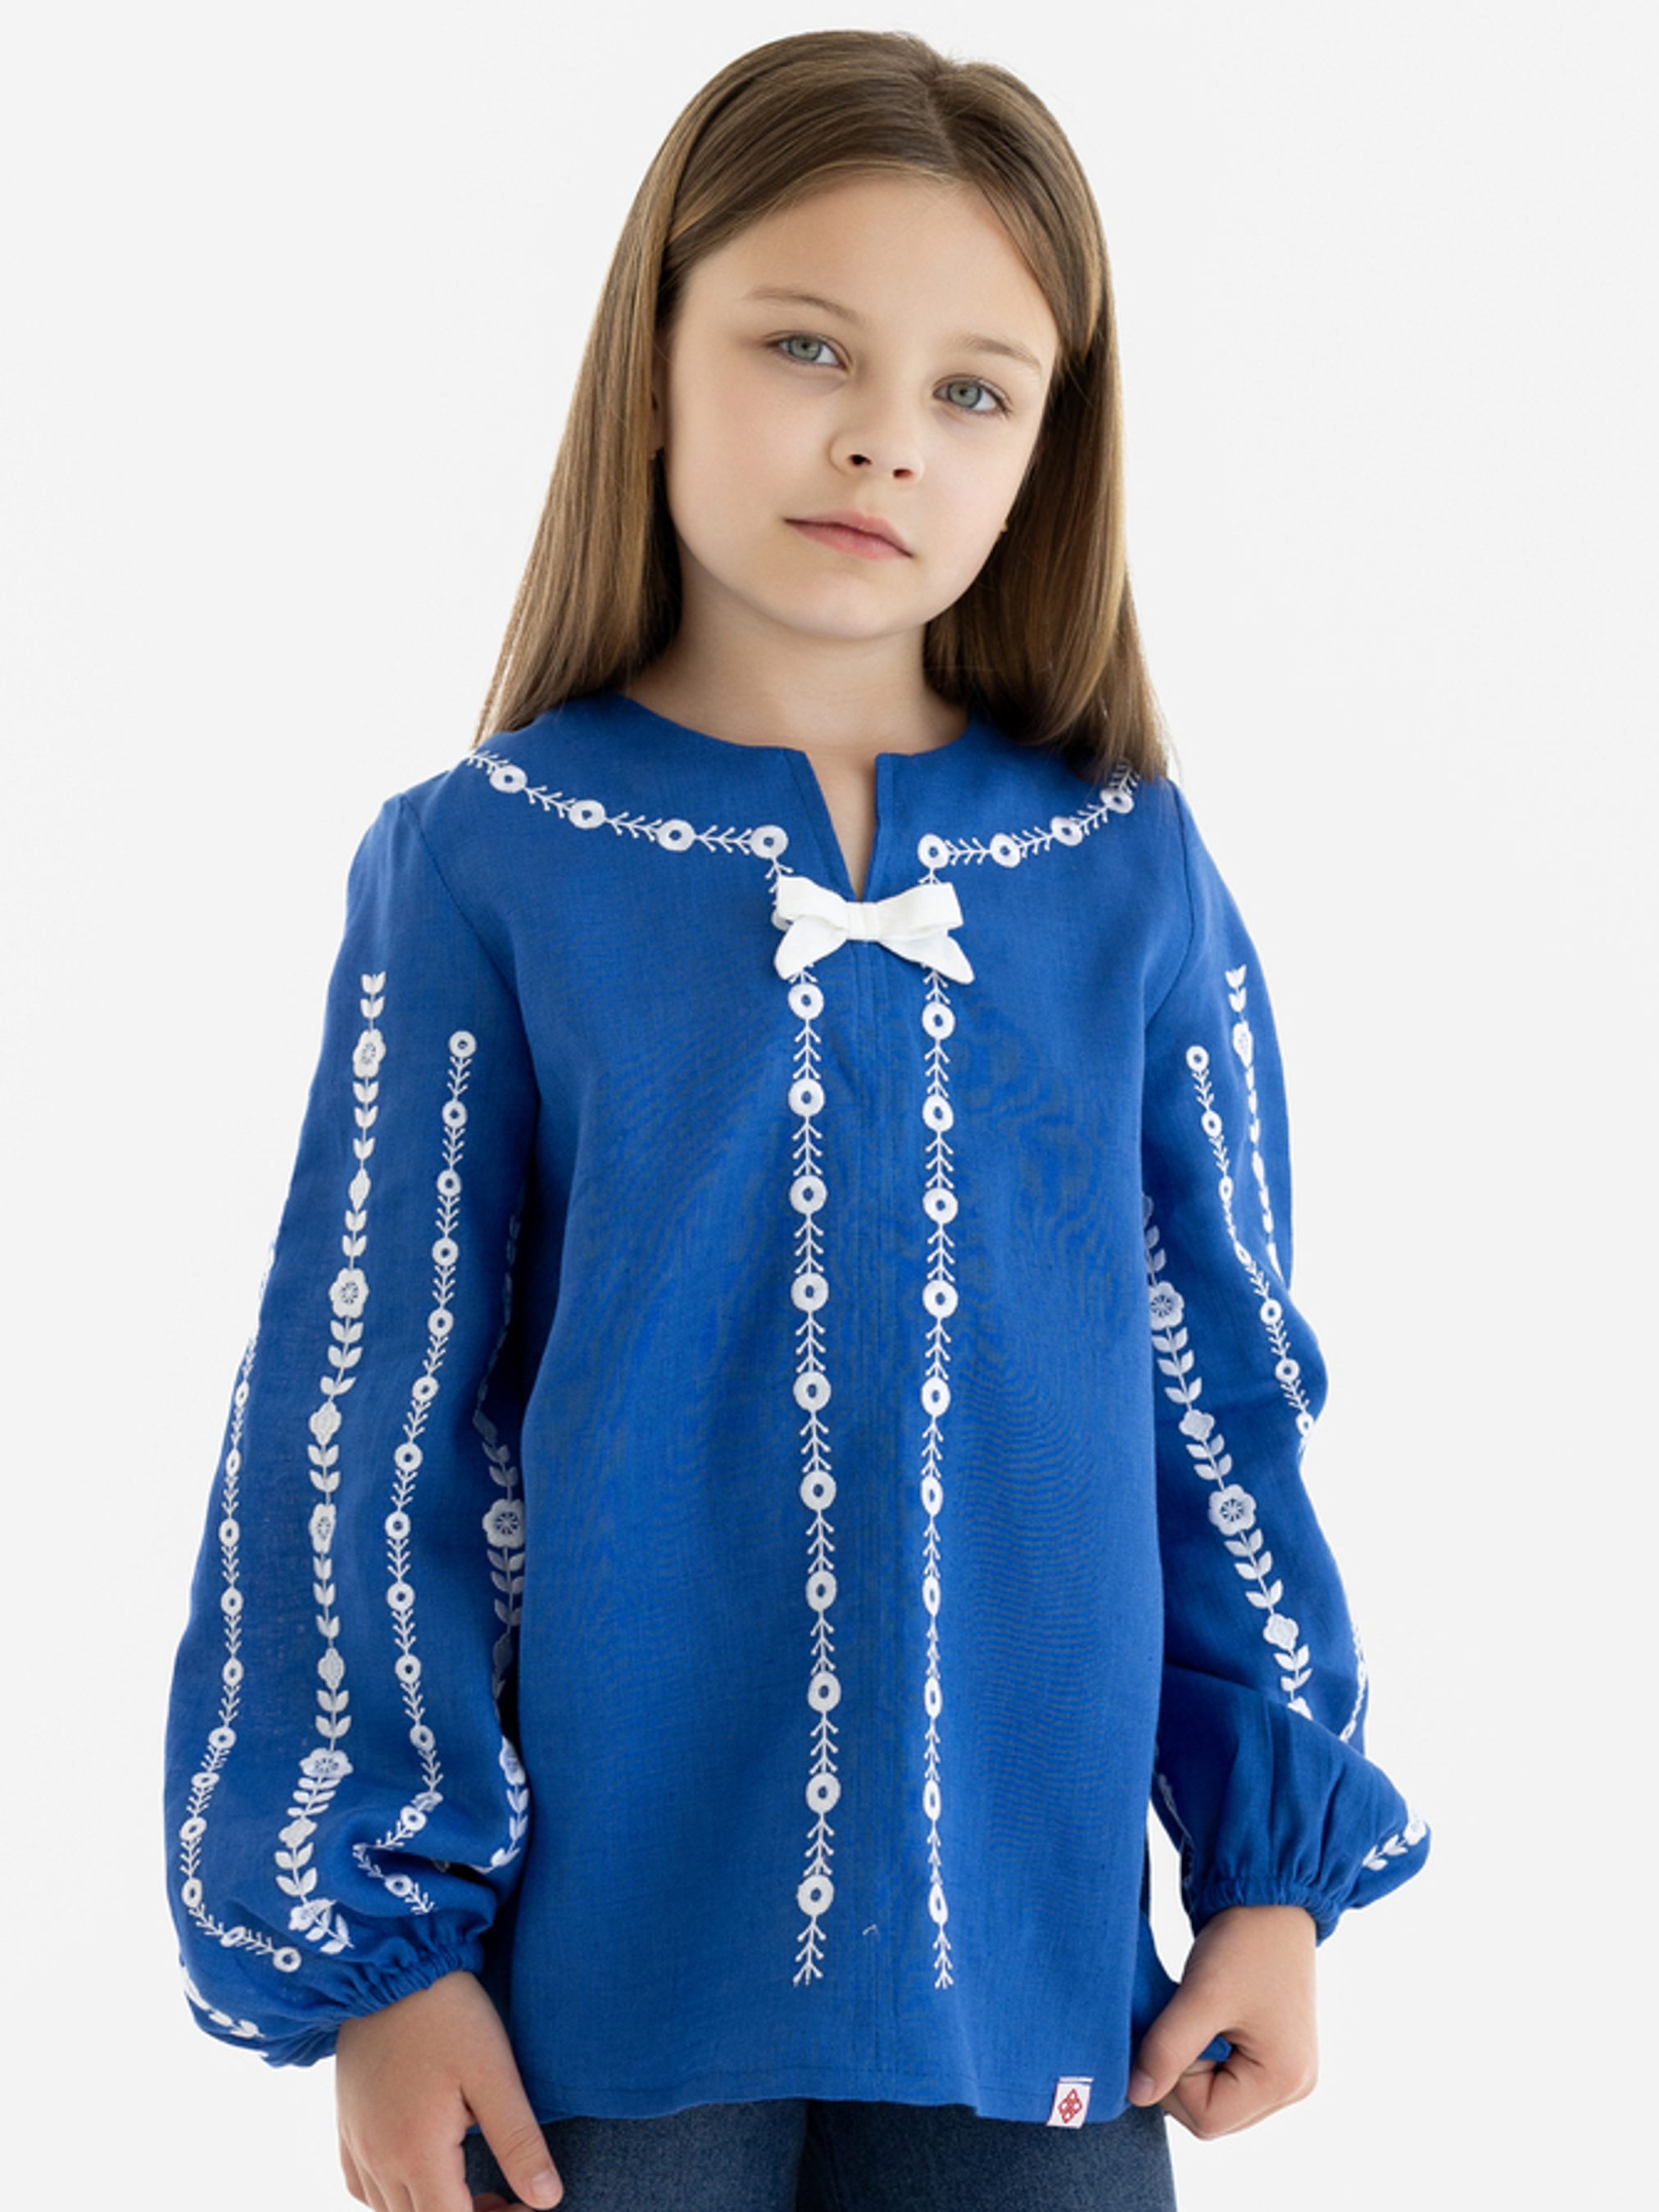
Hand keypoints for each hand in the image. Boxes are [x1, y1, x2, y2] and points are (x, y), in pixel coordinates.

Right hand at [336, 1968, 561, 2210]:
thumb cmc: (449, 2013)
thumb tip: (546, 2200)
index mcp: (416, 2152)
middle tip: (506, 2196)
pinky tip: (423, 2172)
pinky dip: (393, 2195)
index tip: (524, 2204)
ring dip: (431, 2210)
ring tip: (474, 2185)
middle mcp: (378, 2158)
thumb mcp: (494, 2073)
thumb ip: (519, 2141)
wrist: (390, 1965)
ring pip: (388, 2211)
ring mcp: (357, 2142)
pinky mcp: (346, 2123)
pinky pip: (361, 2187)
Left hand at [1127, 1904, 1317, 2138]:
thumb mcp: (1200, 1996)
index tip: (1168, 2032)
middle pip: (1214, 2114)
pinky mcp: (1275, 2053)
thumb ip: (1166, 2050)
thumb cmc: (1243, 1942)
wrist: (1269, 1896)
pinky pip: (1229, 2075)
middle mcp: (1294, 2086)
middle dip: (1181, 2076)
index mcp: (1284, 2080)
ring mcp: (1287, 2071)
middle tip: (1178, 2022)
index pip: (1207, 2119)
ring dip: (1192, 2064)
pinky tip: (1204, 2020)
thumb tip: (1136, 2094)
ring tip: (1194, 2017)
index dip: (1171, 2083)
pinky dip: (1206, 2054)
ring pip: (1217, 2097)